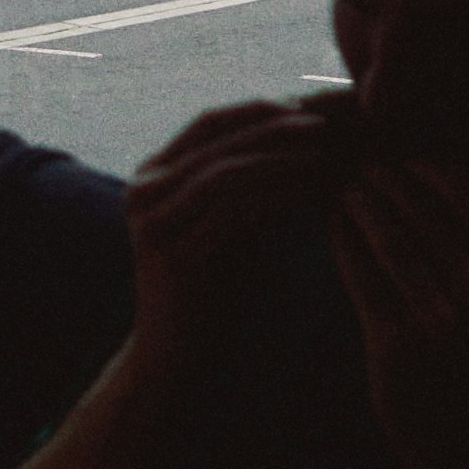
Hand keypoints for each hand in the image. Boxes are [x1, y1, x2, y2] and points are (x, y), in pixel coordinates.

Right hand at [124, 97, 355, 353]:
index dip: (258, 109)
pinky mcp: (171, 254)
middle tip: (326, 123)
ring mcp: (152, 222)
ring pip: (225, 172)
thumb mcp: (233, 227)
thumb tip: (307, 139)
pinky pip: (233, 211)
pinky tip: (311, 191)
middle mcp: (143, 191)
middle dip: (275, 127)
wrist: (178, 360)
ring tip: (325, 153)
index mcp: (152, 177)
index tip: (309, 108)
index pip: (208, 123)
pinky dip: (276, 194)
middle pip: (217, 140)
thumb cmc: (213, 294)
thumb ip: (253, 185)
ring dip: (280, 157)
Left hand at [333, 154, 468, 468]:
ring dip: (362, 204)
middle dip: (388, 179)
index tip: (404, 154)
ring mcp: (441, 321)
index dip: (432, 168)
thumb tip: (428, 169)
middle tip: (361, 162)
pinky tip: (332, 223)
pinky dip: (343, 240)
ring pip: (392, 239)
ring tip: (344, 186)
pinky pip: (362, 275)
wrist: (465, 439)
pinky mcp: (398, 344)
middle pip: (425, 212)